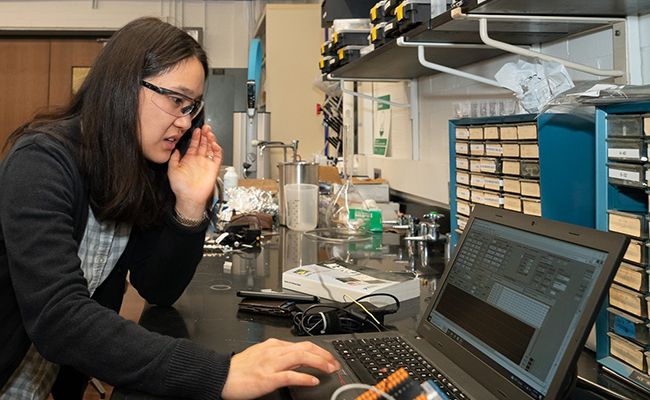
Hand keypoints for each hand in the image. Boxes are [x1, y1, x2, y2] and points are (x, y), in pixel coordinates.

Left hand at [168, 125, 222, 219]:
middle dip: (205, 134)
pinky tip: (214, 144)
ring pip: (211, 148)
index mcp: (189, 159)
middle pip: (204, 143)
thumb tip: (175, 150)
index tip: (196, 129)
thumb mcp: (172, 170)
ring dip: (211, 139)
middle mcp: (198, 160)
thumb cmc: (180, 188)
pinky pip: (217, 156)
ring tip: (209, 133)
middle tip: (205, 127)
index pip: (194, 144)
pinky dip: (217, 149)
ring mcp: (206, 163)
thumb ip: (173, 159)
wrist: (189, 197)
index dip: (196, 136)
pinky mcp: (214, 168)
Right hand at [221, 338, 340, 399]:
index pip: (303, 344)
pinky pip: (290, 375)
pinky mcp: (267, 378)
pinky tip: (313, 381)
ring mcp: (271, 364)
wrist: (222, 376)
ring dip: (319, 363)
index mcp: (274, 345)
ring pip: (301, 357)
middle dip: (324, 355)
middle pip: (305, 348)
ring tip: (329, 369)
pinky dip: (304, 377)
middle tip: (335, 364)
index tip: (330, 358)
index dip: (320, 351)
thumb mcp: (262, 355)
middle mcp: (274, 351)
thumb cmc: (240, 369)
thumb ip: (281, 357)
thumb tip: (300, 361)